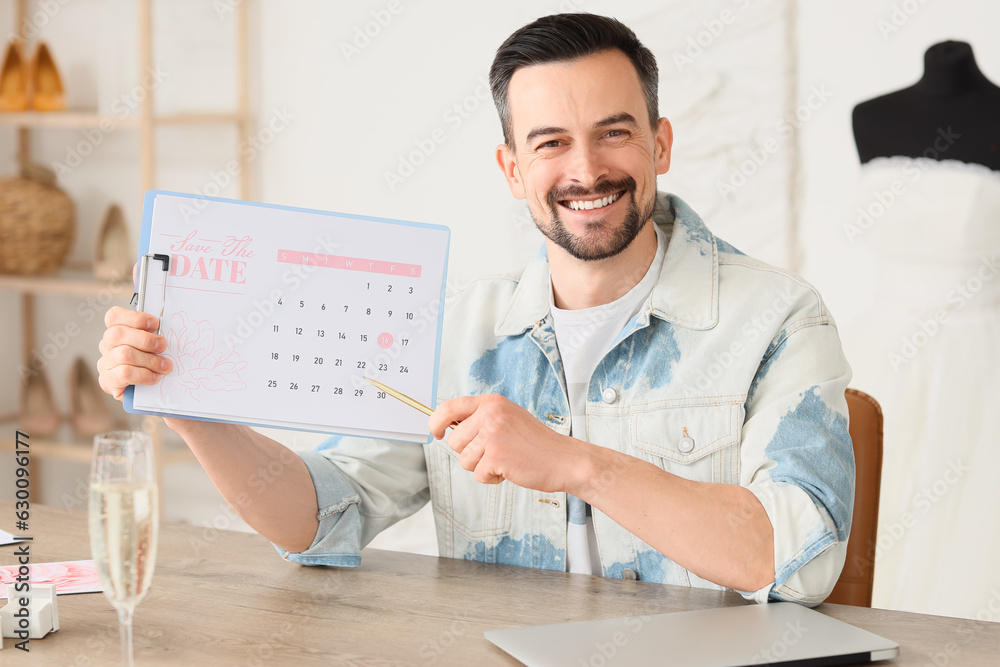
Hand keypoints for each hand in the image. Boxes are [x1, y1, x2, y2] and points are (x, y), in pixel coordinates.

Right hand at [96, 306, 171, 401]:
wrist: (148, 392)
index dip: (135, 318)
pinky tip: (154, 377)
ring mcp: (105, 364)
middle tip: (162, 346)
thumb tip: (167, 329)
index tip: (156, 324)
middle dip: (145, 339)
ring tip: (165, 366)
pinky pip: (124, 374)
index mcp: (116, 332)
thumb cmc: (152, 364)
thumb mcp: (154, 347)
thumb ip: (154, 336)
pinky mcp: (108, 382)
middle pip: (117, 334)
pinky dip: (144, 375)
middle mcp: (106, 346)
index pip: (114, 316)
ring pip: (124, 354)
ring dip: (149, 360)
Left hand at [428, 394, 588, 491]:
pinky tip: (510, 469)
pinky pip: (478, 474)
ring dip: (482, 466)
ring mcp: (493, 434)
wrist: (564, 459)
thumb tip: (449, 428)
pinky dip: (492, 478)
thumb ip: (482, 419)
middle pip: (454, 441)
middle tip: (495, 452)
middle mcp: (491, 414)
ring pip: (464, 460)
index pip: (450, 406)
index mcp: (493, 402)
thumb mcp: (508, 418)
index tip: (435, 431)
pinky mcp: (497, 456)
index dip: (436, 421)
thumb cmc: (535, 443)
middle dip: (469, 453)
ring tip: (505, 459)